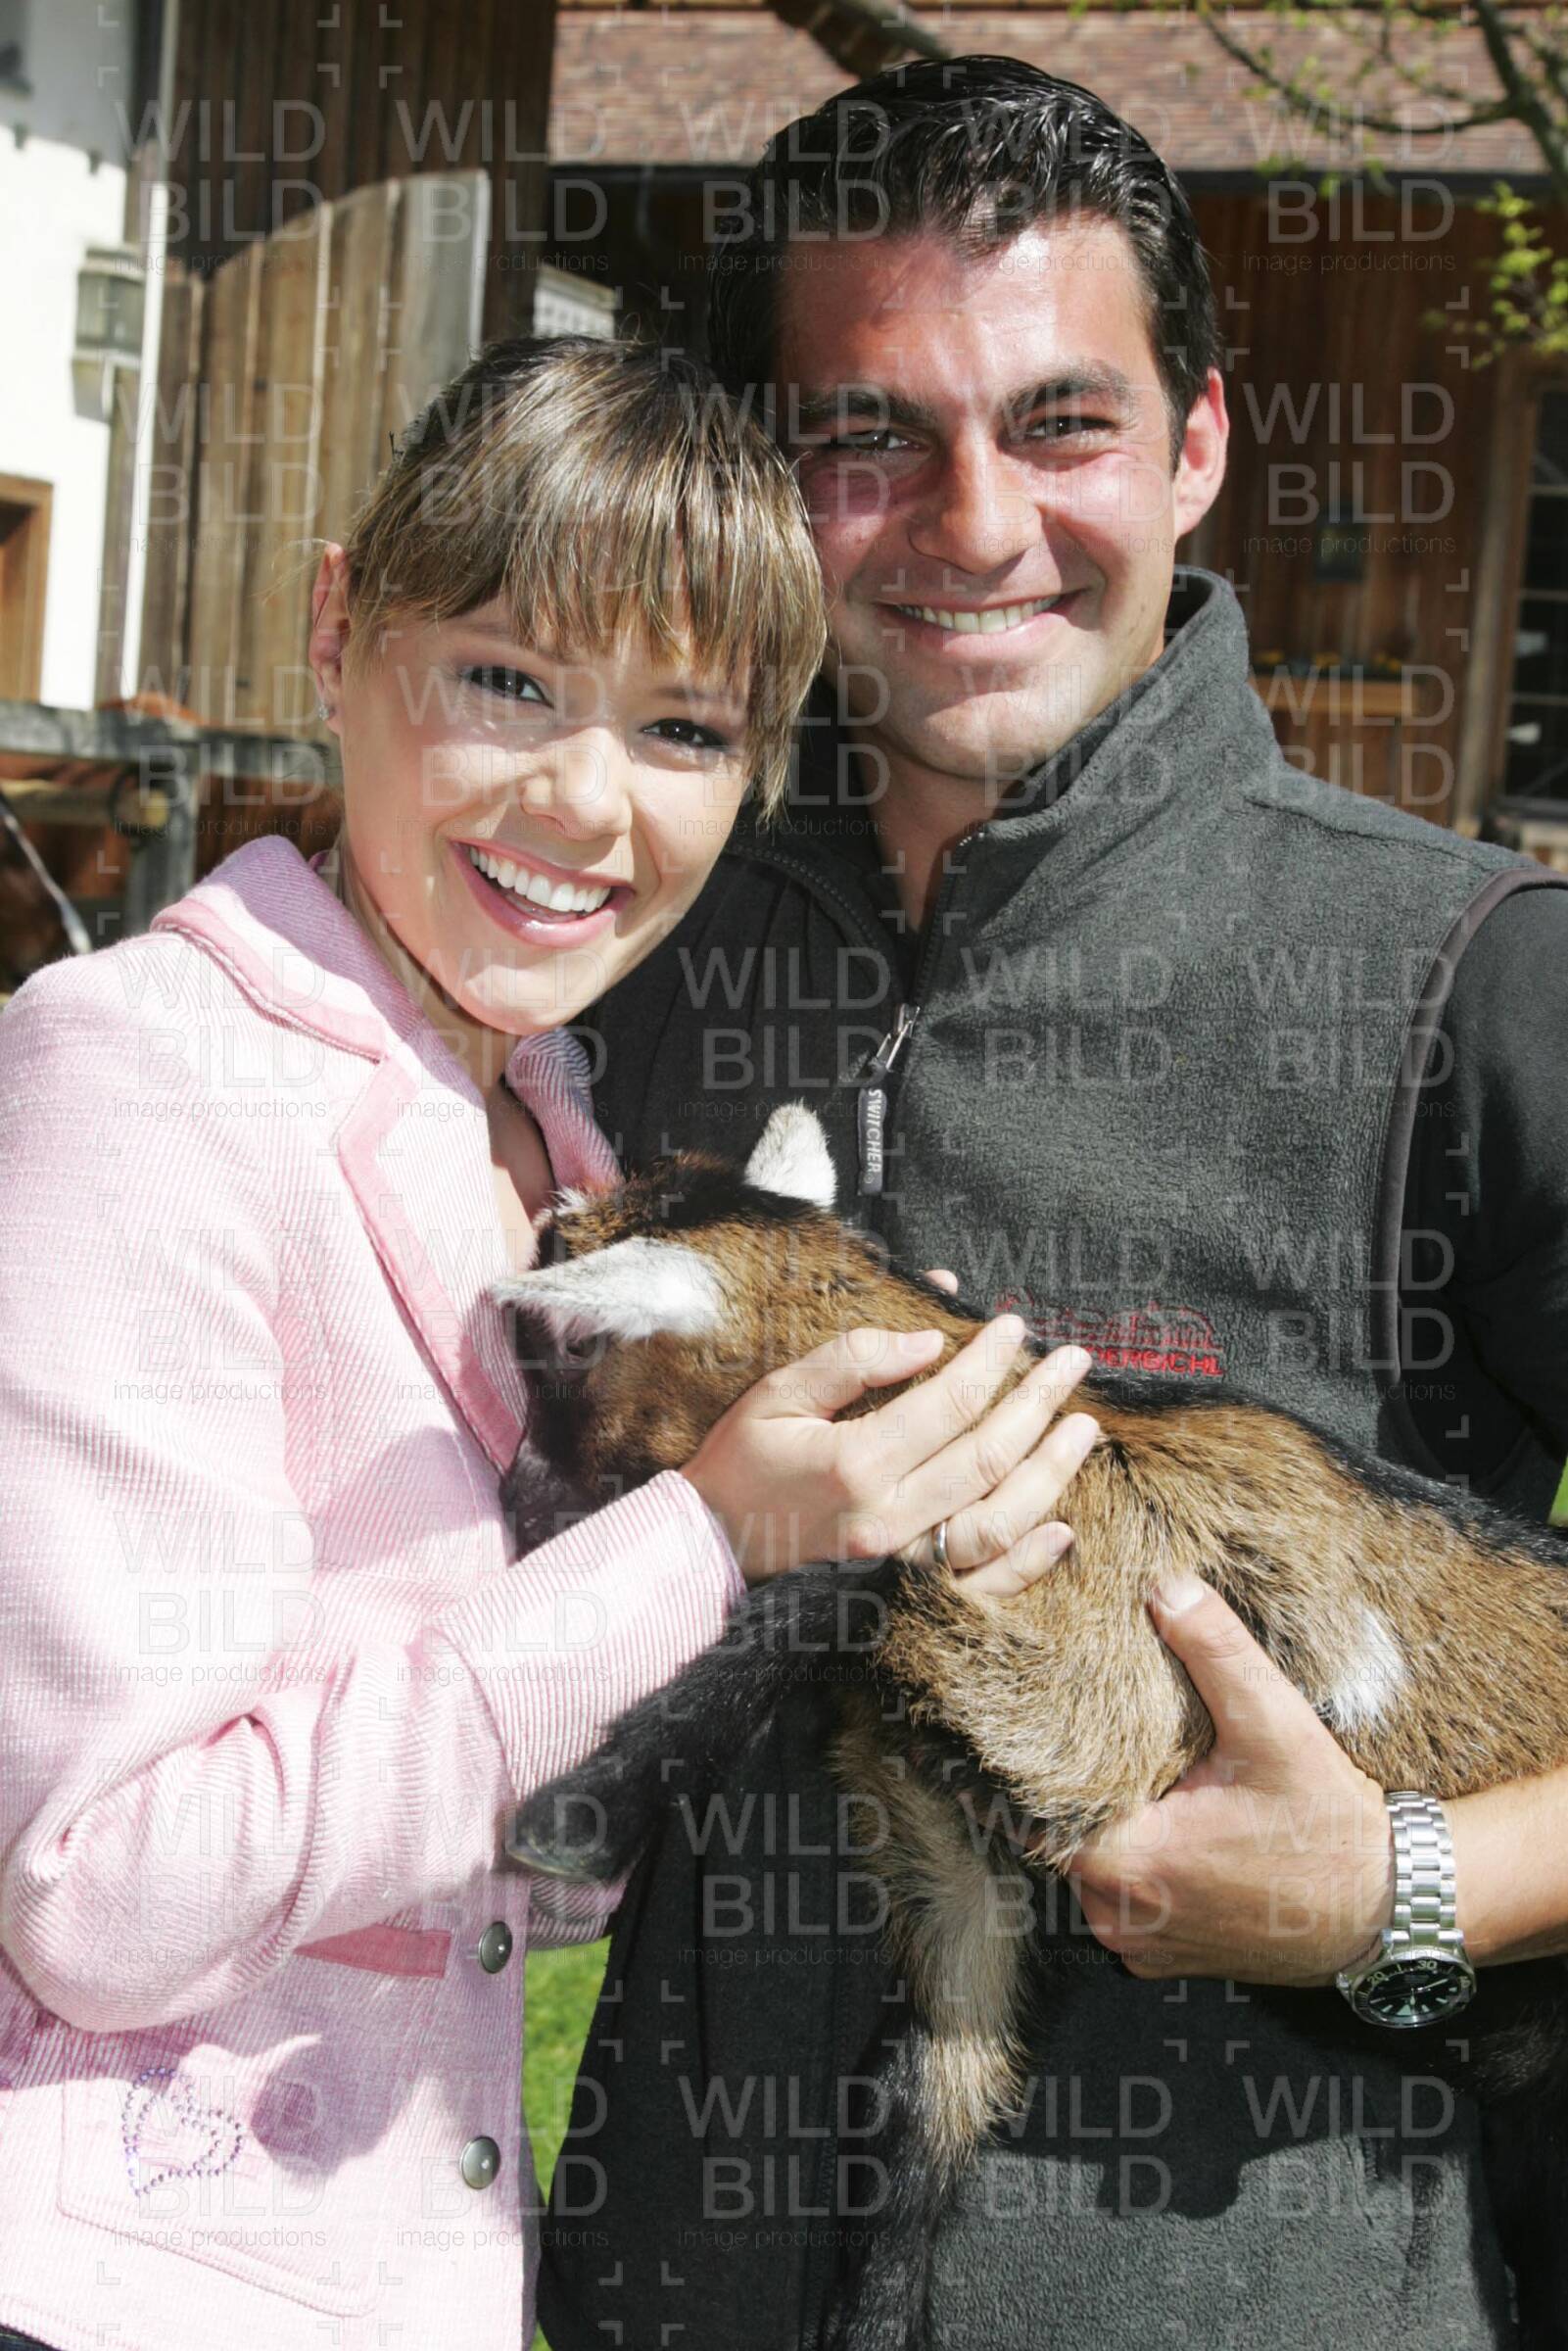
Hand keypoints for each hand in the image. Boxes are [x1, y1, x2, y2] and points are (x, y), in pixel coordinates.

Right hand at [681, 1315, 1097, 1592]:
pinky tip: (1064, 1526)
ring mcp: (903, 1568)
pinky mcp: (907, 1599)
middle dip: (1039, 1402)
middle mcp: (889, 1520)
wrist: (709, 1555)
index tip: (1015, 1327)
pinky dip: (1029, 1561)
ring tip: (1084, 1428)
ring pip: (1000, 1521)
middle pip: (988, 1455)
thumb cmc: (741, 1465)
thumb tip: (930, 1339)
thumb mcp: (778, 1395)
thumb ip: (852, 1359)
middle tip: (1074, 1361)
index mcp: (856, 1463)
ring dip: (1050, 1472)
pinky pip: (982, 1586)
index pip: (948, 1402)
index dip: (990, 1360)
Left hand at [1063, 1576, 1393, 1985]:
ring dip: (1096, 1825)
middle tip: (1068, 1729)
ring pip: (1084, 1870)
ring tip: (1108, 1767)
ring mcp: (1140, 1944)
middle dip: (1064, 1786)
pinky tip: (1150, 1817)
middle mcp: (1120, 1917)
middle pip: (1055, 1836)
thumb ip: (1215, 1652)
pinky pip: (1117, 1900)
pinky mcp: (1161, 1954)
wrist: (1387, 1906)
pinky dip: (1126, 1862)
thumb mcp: (1274, 1725)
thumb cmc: (1330, 1825)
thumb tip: (1166, 1587)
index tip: (1021, 1719)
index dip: (1023, 1762)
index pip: (1032, 1809)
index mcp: (1129, 1864)